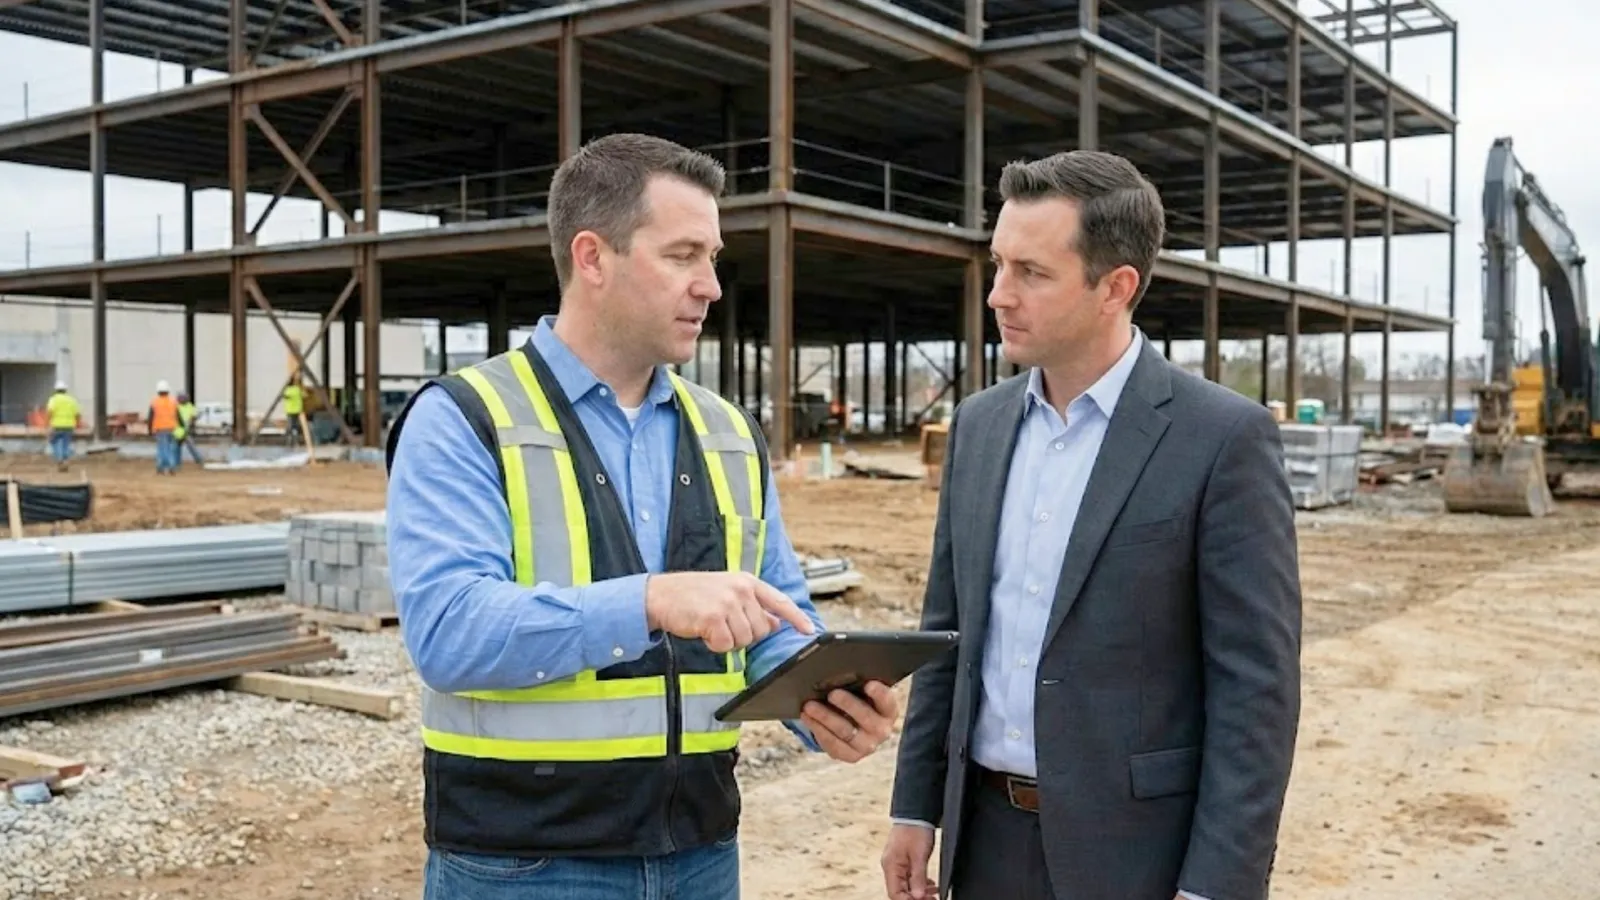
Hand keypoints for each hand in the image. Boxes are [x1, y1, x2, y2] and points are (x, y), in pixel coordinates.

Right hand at [644, 571, 814, 652]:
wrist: (660, 595)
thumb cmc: (692, 595)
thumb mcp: (727, 593)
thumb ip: (752, 606)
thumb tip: (775, 622)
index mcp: (747, 581)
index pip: (780, 601)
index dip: (796, 617)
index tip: (809, 630)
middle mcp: (740, 589)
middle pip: (762, 630)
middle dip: (744, 635)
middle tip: (723, 625)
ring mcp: (727, 602)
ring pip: (745, 640)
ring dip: (728, 641)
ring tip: (711, 626)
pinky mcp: (714, 617)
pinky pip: (726, 645)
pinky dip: (715, 645)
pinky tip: (703, 631)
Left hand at [801, 681, 896, 762]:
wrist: (856, 726)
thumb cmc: (859, 701)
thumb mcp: (862, 692)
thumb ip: (857, 685)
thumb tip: (837, 675)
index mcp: (888, 711)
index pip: (887, 701)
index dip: (879, 694)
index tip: (868, 684)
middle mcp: (882, 731)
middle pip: (865, 718)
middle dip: (848, 705)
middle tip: (832, 694)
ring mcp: (867, 746)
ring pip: (845, 732)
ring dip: (825, 717)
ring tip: (810, 706)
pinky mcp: (851, 756)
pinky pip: (833, 745)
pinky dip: (818, 730)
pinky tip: (807, 718)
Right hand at [880, 822, 935, 899]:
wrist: (915, 813)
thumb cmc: (915, 830)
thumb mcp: (919, 856)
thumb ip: (918, 877)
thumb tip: (918, 896)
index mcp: (891, 867)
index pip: (895, 894)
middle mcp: (891, 867)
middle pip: (900, 892)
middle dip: (915, 898)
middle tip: (932, 899)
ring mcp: (896, 864)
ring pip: (905, 886)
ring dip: (918, 893)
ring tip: (933, 894)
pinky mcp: (902, 861)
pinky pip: (908, 878)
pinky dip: (919, 884)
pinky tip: (930, 885)